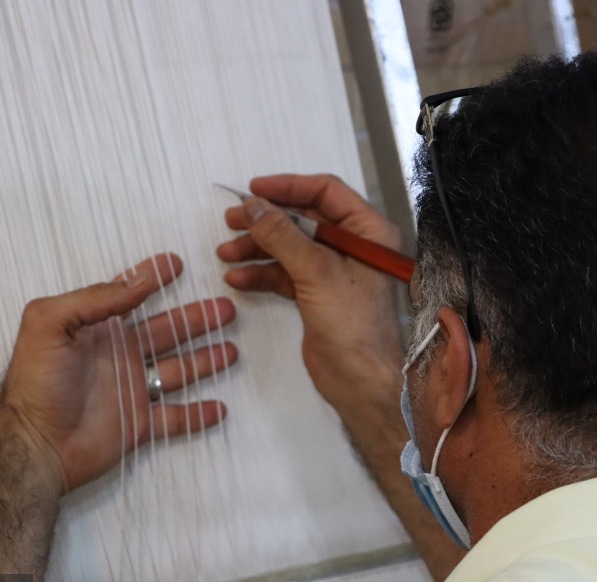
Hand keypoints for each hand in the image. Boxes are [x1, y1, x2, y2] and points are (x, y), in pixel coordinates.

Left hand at [0, 253, 236, 491]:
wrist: (34, 444)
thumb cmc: (36, 383)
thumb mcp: (50, 324)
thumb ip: (93, 299)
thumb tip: (138, 281)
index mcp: (97, 330)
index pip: (128, 295)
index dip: (151, 278)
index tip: (176, 263)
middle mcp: (118, 356)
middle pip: (166, 332)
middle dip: (196, 319)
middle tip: (225, 309)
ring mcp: (131, 391)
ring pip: (178, 371)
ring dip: (205, 360)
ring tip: (232, 350)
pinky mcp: (139, 424)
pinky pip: (176, 418)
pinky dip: (198, 414)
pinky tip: (220, 408)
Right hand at [217, 174, 403, 430]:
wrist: (360, 380)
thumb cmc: (356, 327)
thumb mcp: (317, 272)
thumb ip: (283, 235)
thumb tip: (255, 206)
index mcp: (369, 232)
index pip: (326, 192)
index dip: (289, 187)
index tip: (255, 190)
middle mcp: (354, 247)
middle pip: (304, 219)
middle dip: (267, 220)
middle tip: (233, 220)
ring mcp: (334, 272)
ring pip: (290, 247)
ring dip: (258, 248)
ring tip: (227, 252)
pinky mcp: (317, 296)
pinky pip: (285, 274)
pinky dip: (262, 273)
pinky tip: (238, 277)